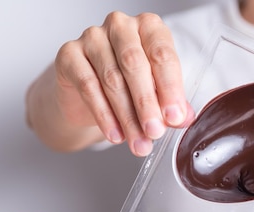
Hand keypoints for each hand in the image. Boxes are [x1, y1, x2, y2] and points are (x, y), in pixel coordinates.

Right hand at [54, 11, 193, 155]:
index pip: (162, 55)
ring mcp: (92, 37)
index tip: (175, 117)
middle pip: (135, 65)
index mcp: (149, 27)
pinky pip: (88, 86)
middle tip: (154, 132)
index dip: (170, 89)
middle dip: (147, 104)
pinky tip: (115, 134)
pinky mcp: (69, 55)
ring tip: (138, 142)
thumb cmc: (127, 87)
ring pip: (112, 79)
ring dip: (127, 116)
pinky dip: (104, 115)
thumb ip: (170, 104)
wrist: (86, 97)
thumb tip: (183, 118)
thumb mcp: (155, 95)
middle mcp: (121, 26)